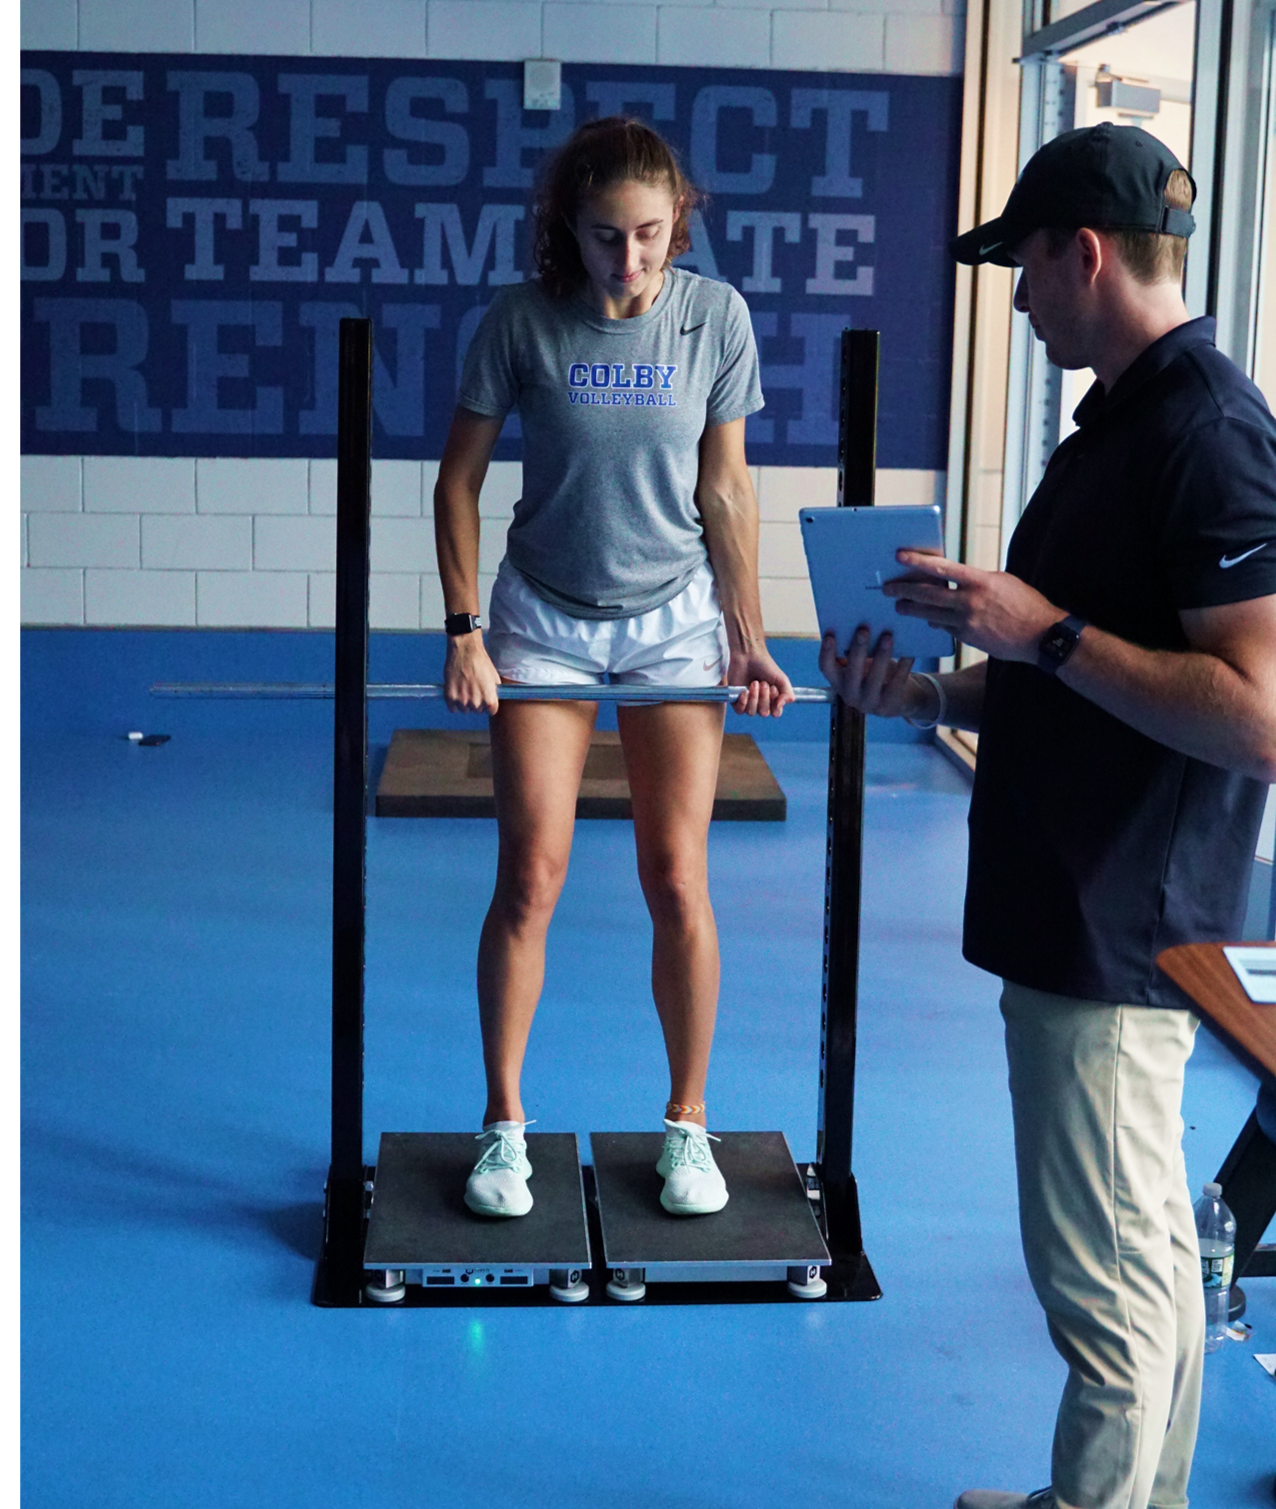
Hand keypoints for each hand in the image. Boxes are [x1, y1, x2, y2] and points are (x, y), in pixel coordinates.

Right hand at [444, 632, 500, 713]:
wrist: (465, 651)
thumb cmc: (481, 662)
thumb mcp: (495, 678)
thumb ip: (494, 692)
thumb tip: (493, 698)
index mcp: (489, 700)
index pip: (491, 711)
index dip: (489, 704)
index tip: (486, 697)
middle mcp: (476, 704)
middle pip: (477, 710)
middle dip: (477, 702)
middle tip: (474, 688)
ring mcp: (462, 701)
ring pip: (465, 709)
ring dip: (465, 702)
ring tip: (464, 688)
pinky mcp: (450, 697)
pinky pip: (453, 708)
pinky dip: (454, 702)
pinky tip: (456, 691)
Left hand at [726, 645, 794, 717]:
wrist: (748, 656)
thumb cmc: (766, 666)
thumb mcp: (782, 679)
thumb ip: (787, 694)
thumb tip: (780, 706)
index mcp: (772, 700)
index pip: (776, 713)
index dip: (775, 705)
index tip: (773, 688)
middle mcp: (760, 703)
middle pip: (764, 713)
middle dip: (764, 698)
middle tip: (763, 682)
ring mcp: (747, 702)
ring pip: (752, 712)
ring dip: (754, 697)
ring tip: (754, 683)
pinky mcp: (736, 700)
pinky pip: (740, 710)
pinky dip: (743, 701)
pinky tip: (744, 691)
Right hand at [818, 627, 916, 716]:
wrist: (900, 701)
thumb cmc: (877, 673)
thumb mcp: (864, 664)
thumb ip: (857, 651)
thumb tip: (861, 625)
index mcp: (838, 681)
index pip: (826, 668)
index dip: (826, 652)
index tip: (830, 635)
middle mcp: (849, 695)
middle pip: (851, 671)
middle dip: (857, 649)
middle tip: (863, 629)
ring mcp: (869, 702)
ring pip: (874, 678)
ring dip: (880, 655)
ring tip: (887, 636)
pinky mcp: (889, 705)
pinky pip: (896, 682)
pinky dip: (903, 666)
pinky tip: (909, 652)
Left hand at [886, 552, 1060, 661]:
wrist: (1041, 636)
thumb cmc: (1025, 604)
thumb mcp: (1002, 581)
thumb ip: (975, 580)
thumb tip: (954, 580)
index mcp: (979, 581)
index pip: (941, 569)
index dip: (917, 562)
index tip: (900, 556)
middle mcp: (969, 601)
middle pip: (927, 594)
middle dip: (903, 591)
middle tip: (887, 589)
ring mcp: (967, 622)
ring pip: (930, 614)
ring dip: (912, 610)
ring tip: (899, 606)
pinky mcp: (967, 638)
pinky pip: (944, 628)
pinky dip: (935, 622)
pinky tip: (927, 619)